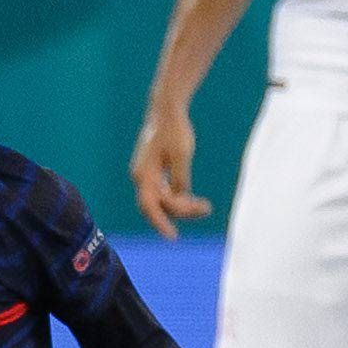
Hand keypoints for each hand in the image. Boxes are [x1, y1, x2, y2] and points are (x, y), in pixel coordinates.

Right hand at [130, 105, 210, 238]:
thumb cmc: (174, 130)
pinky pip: (165, 192)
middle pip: (158, 205)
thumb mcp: (181, 155)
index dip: (160, 224)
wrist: (166, 110)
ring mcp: (147, 174)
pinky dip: (179, 198)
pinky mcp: (154, 171)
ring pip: (163, 200)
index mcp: (143, 174)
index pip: (150, 206)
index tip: (173, 237)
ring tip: (206, 206)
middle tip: (206, 208)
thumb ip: (180, 179)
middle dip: (180, 212)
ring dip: (182, 206)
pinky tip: (195, 200)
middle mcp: (141, 176)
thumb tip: (181, 198)